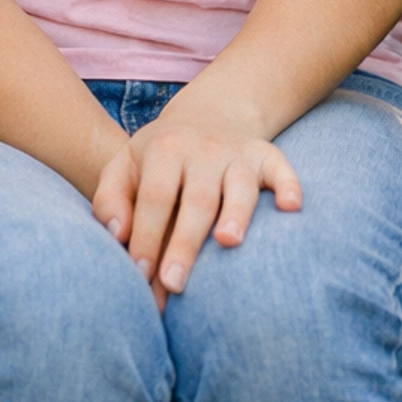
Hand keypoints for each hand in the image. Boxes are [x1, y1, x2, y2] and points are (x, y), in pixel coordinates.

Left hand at [92, 117, 300, 308]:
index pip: (155, 197)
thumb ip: (111, 200)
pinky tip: (291, 207)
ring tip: (228, 242)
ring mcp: (238, 153)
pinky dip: (289, 185)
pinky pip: (282, 168)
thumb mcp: (123, 167)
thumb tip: (118, 235)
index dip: (146, 236)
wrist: (204, 118)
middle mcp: (204, 149)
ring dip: (237, 213)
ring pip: (240, 186)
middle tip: (174, 283)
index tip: (140, 276)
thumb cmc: (156, 160)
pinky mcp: (266, 156)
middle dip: (185, 243)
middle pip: (197, 199)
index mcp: (165, 149)